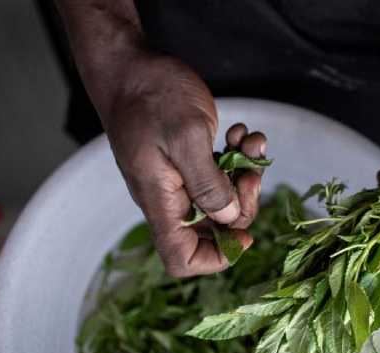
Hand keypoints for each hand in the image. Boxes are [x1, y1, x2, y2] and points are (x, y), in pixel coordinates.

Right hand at [101, 50, 265, 276]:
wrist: (130, 66)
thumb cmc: (151, 97)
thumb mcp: (186, 137)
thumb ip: (208, 183)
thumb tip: (228, 218)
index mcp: (162, 202)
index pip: (182, 258)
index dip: (217, 258)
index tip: (243, 234)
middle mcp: (170, 198)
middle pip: (213, 231)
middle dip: (241, 206)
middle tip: (250, 174)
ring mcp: (179, 180)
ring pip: (222, 199)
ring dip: (244, 174)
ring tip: (248, 142)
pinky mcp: (189, 160)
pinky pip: (221, 173)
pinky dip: (237, 157)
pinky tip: (239, 133)